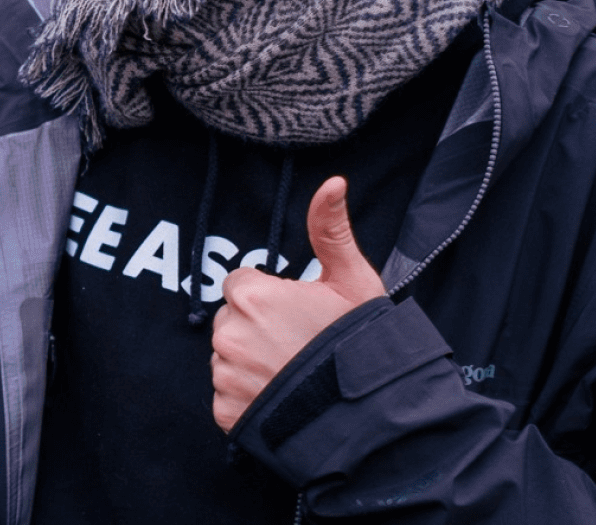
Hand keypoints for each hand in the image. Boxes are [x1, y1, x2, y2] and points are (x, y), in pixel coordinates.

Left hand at [211, 176, 384, 432]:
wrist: (370, 414)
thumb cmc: (360, 343)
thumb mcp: (352, 281)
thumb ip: (330, 230)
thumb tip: (333, 182)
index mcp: (251, 296)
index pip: (241, 284)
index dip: (270, 296)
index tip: (297, 313)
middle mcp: (229, 334)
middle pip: (232, 320)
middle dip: (257, 327)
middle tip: (298, 344)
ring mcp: (225, 376)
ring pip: (229, 357)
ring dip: (251, 361)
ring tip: (293, 373)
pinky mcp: (226, 414)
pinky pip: (227, 395)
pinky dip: (247, 396)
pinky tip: (281, 397)